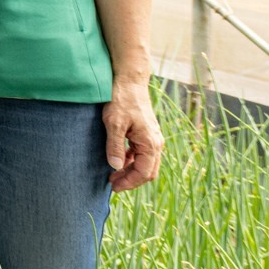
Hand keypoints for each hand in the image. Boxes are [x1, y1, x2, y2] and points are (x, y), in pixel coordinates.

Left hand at [102, 75, 163, 190]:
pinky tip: (118, 161)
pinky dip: (132, 161)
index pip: (144, 172)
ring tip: (112, 176)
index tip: (113, 187)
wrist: (129, 81)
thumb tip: (115, 167)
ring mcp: (153, 138)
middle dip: (131, 180)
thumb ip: (115, 146)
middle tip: (112, 184)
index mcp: (150, 143)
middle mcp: (156, 142)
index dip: (129, 183)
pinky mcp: (147, 134)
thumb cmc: (121, 100)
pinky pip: (142, 154)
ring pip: (145, 163)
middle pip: (147, 171)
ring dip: (131, 172)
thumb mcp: (113, 123)